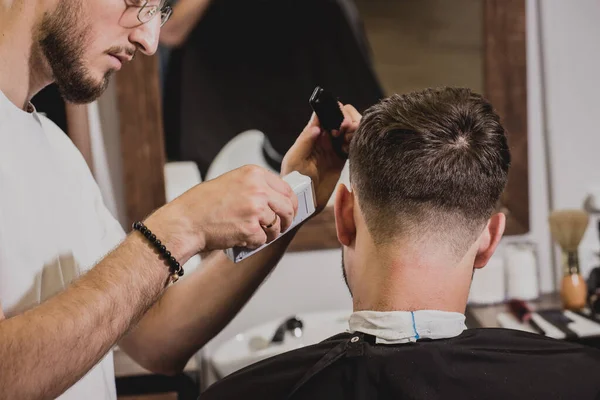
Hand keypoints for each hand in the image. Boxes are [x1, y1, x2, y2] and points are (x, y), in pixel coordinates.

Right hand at [148, 165, 297, 255]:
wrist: (185, 222)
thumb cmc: (202, 204)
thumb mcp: (232, 182)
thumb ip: (255, 187)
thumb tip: (276, 200)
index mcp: (253, 173)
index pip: (286, 188)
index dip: (291, 203)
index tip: (289, 210)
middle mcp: (257, 189)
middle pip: (287, 207)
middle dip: (286, 220)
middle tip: (280, 226)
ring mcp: (255, 209)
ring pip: (277, 226)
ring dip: (269, 234)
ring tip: (254, 233)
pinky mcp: (250, 229)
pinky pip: (263, 240)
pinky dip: (253, 243)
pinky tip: (241, 238)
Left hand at [281, 104, 361, 211]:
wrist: (303, 200)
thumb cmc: (293, 179)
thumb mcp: (295, 158)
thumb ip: (305, 141)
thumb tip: (316, 127)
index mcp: (311, 135)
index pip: (324, 115)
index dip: (334, 113)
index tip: (338, 122)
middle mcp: (324, 139)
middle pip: (340, 119)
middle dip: (347, 119)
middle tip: (346, 129)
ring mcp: (334, 149)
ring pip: (349, 130)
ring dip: (354, 129)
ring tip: (349, 137)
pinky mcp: (342, 160)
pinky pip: (353, 145)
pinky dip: (357, 142)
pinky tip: (353, 147)